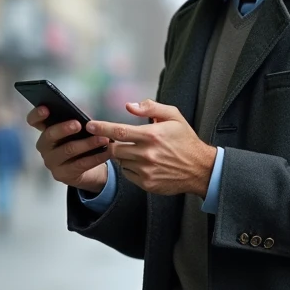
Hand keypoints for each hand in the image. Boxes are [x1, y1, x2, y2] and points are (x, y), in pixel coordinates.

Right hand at [26, 106, 110, 192]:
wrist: (90, 169)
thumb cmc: (83, 142)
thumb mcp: (80, 130)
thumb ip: (78, 121)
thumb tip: (86, 115)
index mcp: (46, 130)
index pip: (33, 121)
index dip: (37, 115)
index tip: (46, 109)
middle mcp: (44, 146)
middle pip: (49, 135)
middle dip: (64, 128)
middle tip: (78, 124)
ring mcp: (51, 162)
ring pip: (68, 150)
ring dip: (87, 143)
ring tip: (103, 139)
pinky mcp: (62, 175)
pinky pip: (80, 164)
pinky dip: (96, 157)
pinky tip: (107, 152)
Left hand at [87, 100, 216, 196]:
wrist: (200, 169)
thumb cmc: (185, 140)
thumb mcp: (173, 116)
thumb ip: (151, 107)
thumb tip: (129, 106)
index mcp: (152, 135)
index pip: (119, 131)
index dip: (101, 128)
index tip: (89, 125)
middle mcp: (147, 154)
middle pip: (115, 148)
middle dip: (113, 143)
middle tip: (122, 141)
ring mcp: (146, 170)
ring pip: (121, 162)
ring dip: (124, 156)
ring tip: (139, 152)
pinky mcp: (147, 183)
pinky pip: (128, 174)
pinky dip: (131, 168)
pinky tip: (144, 164)